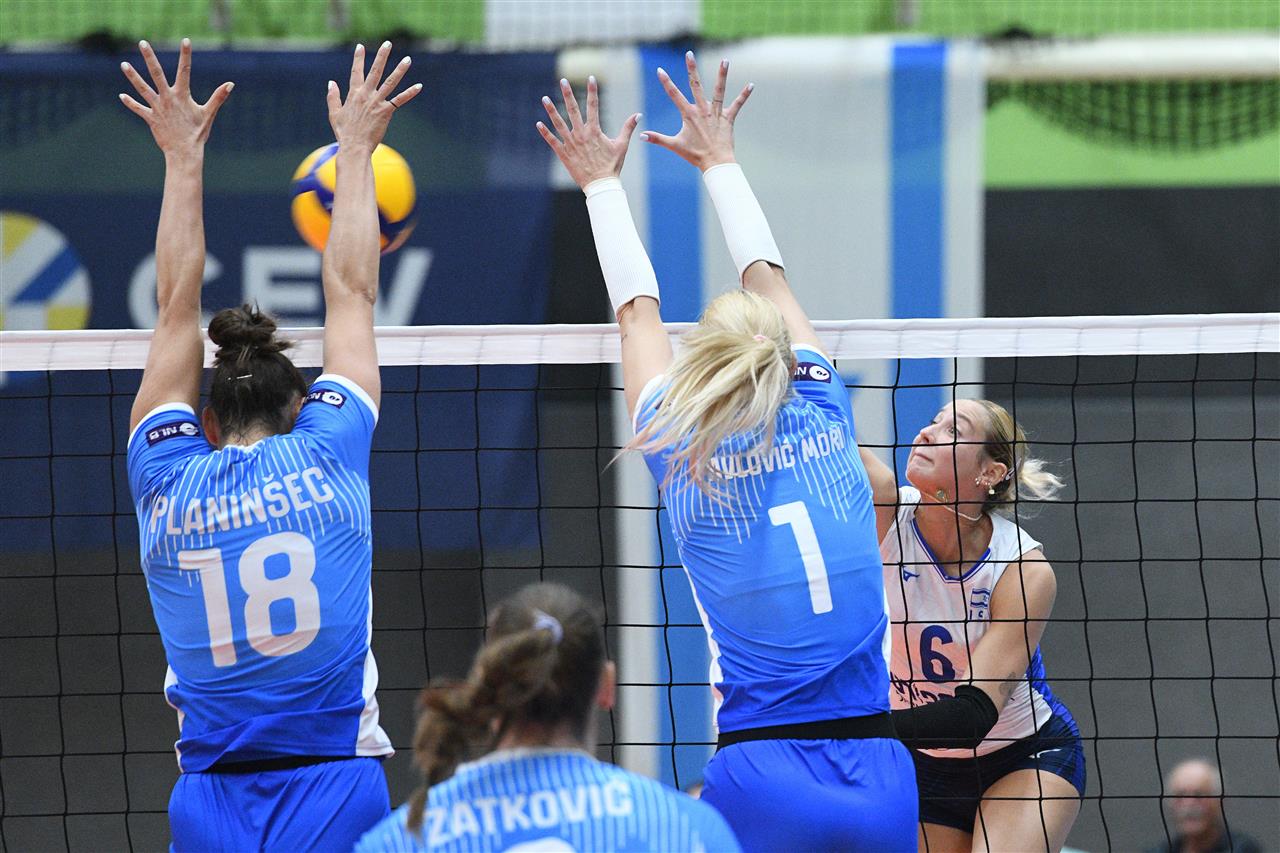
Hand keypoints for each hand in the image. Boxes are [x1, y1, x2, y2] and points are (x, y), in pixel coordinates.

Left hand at [119, 38, 232, 157]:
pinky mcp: (151, 118)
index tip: (186, 40)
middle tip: (142, 42)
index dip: (186, 55)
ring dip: (133, 76)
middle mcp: (168, 98)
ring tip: (123, 64)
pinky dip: (131, 103)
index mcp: (182, 96)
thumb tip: (231, 84)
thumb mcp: (209, 114)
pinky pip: (139, 109)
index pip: (185, 71)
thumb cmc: (198, 133)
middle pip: (156, 73)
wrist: (185, 152)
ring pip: (143, 88)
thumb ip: (218, 97)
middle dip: (149, 57)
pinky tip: (122, 96)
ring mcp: (157, 108)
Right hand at [327, 42, 420, 155]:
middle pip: (375, 71)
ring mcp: (376, 102)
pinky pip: (400, 100)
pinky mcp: (386, 112)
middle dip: (382, 56)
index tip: (361, 46)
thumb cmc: (344, 133)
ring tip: (408, 60)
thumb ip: (333, 97)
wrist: (354, 147)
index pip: (356, 72)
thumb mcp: (334, 113)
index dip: (358, 59)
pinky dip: (410, 93)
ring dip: (400, 70)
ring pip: (390, 82)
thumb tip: (331, 82)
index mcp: (353, 94)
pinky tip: (419, 86)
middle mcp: (366, 95)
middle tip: (388, 43)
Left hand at [536, 76, 639, 189]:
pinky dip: (545, 132)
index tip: (591, 78)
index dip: (592, 90)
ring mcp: (570, 143)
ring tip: (544, 98)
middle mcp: (581, 134)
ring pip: (559, 123)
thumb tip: (638, 115)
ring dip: (551, 110)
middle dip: (567, 93)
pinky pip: (552, 141)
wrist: (601, 184)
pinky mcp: (564, 154)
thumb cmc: (612, 165)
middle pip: (573, 109)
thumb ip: (628, 128)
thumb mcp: (622, 145)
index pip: (593, 105)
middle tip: (563, 80)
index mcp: (594, 130)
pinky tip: (538, 124)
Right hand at [642, 51, 752, 170]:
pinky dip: (744, 95)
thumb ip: (657, 139)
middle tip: (689, 54)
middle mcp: (702, 110)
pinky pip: (737, 105)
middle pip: (696, 85)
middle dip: (691, 69)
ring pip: (719, 90)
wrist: (715, 163)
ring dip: (722, 75)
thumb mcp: (674, 146)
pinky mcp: (728, 118)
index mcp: (689, 115)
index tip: (660, 70)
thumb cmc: (695, 155)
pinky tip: (751, 85)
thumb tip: (641, 135)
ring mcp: (716, 113)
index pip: (674, 95)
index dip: (666, 82)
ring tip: (725, 60)